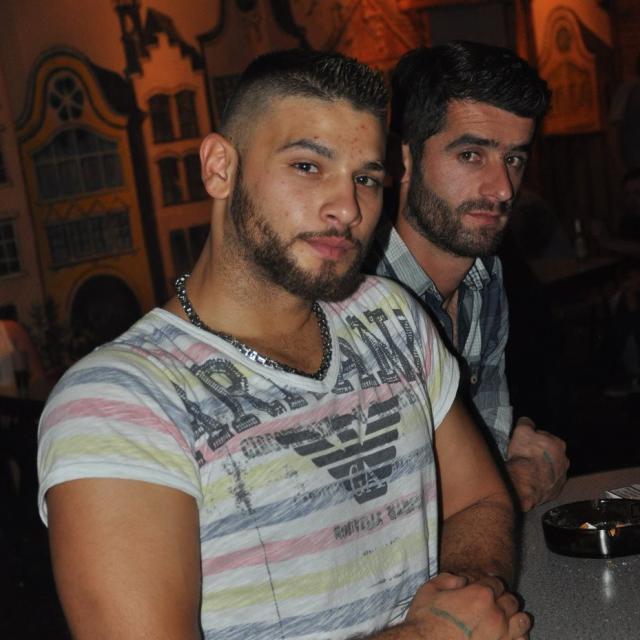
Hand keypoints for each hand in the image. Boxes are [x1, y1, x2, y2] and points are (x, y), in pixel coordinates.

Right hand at [403, 573, 530, 638]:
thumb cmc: (425, 620)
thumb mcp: (429, 589)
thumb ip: (448, 579)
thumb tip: (462, 580)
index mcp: (480, 594)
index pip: (496, 583)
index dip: (489, 586)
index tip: (483, 591)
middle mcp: (496, 613)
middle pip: (511, 600)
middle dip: (502, 600)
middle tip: (491, 606)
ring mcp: (502, 635)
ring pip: (522, 620)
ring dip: (515, 618)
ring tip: (504, 621)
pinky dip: (518, 636)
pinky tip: (508, 636)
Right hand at [506, 417, 568, 510]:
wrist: (525, 482)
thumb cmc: (525, 456)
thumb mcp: (522, 431)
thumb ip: (526, 423)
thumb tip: (527, 421)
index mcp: (558, 444)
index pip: (546, 437)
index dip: (534, 439)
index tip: (526, 443)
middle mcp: (564, 461)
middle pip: (550, 454)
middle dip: (540, 454)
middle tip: (526, 455)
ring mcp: (561, 477)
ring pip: (550, 469)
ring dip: (541, 468)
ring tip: (527, 469)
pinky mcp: (555, 491)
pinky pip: (548, 483)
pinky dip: (541, 481)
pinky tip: (530, 480)